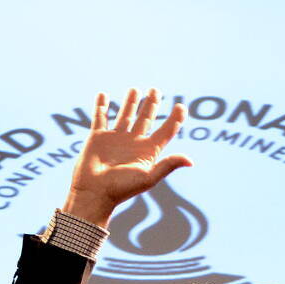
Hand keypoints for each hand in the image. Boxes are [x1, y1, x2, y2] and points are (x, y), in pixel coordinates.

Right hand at [62, 88, 191, 225]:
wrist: (94, 193)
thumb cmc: (122, 189)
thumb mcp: (148, 177)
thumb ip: (168, 165)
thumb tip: (190, 161)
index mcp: (148, 151)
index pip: (166, 131)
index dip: (175, 119)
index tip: (181, 106)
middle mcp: (133, 142)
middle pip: (146, 118)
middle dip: (151, 104)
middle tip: (155, 90)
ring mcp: (116, 138)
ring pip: (125, 115)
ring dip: (130, 102)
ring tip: (135, 90)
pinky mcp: (98, 137)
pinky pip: (100, 117)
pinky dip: (101, 106)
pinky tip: (103, 95)